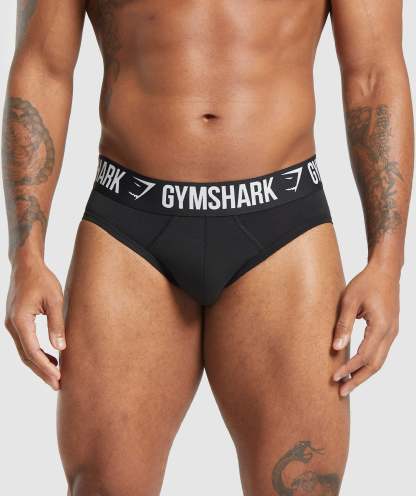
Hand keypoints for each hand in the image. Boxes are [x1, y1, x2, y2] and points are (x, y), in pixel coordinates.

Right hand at [4, 260, 65, 389]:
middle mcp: (12, 325)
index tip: (58, 379)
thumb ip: (57, 324)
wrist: (26, 266)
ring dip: (39, 364)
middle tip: (58, 385)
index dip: (46, 368)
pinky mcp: (16, 322)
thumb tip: (61, 348)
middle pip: (26, 356)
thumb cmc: (42, 280)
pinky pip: (25, 343)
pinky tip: (50, 358)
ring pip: (25, 351)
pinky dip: (36, 353)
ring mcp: (12, 324)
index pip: (33, 351)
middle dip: (42, 371)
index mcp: (20, 320)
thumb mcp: (55, 300)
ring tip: (56, 376)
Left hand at [332, 264, 399, 396]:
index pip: (363, 356)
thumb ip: (343, 325)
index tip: (334, 377)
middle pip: (375, 365)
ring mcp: (393, 332)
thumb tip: (336, 348)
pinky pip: (381, 352)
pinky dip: (369, 363)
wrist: (385, 270)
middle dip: (358, 380)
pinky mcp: (390, 330)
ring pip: (380, 361)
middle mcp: (390, 333)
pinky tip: (356, 367)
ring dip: (364, 374)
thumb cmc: (366, 282)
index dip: (349, 369)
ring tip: (347, 384)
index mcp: (381, 327)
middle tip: (341, 392)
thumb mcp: (349, 301)